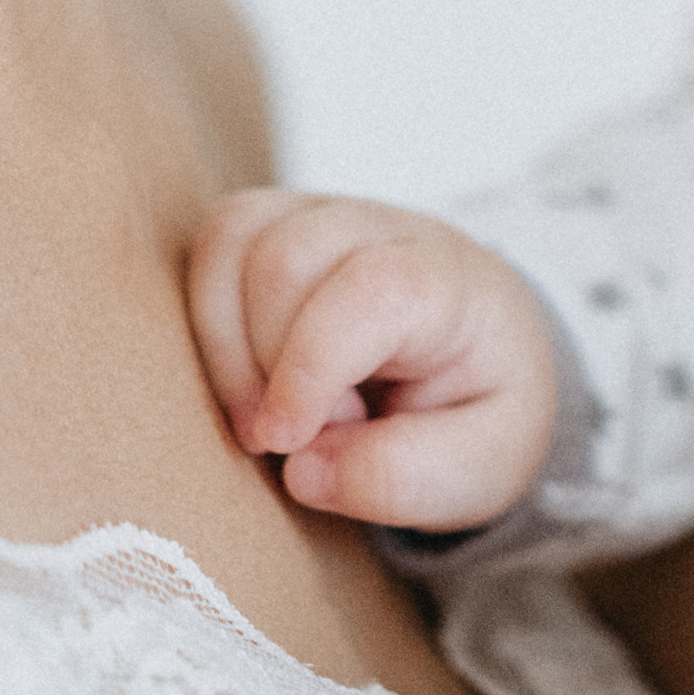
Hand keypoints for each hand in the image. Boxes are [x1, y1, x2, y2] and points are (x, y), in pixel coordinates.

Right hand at [189, 189, 558, 529]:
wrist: (484, 352)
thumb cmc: (480, 403)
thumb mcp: (484, 464)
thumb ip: (407, 478)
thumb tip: (303, 470)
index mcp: (448, 283)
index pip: (369, 291)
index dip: (309, 368)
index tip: (287, 443)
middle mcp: (383, 230)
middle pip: (284, 261)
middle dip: (268, 366)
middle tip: (307, 433)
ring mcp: (325, 217)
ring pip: (234, 242)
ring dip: (229, 346)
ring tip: (272, 409)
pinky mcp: (278, 226)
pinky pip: (214, 244)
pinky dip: (209, 320)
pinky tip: (248, 376)